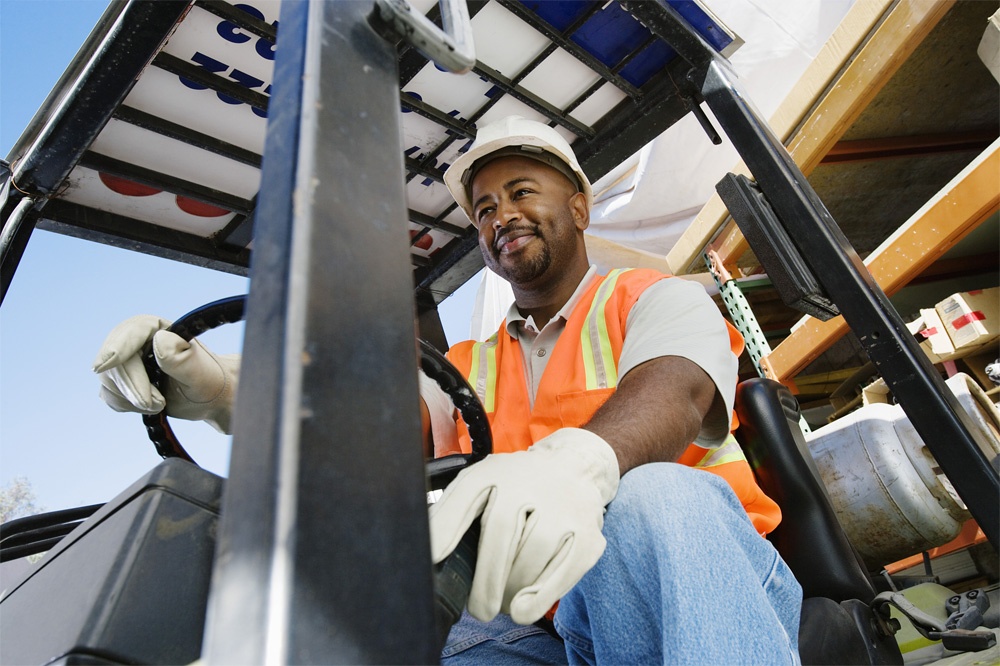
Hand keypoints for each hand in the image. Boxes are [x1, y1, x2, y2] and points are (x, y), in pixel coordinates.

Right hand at [92, 315, 239, 433]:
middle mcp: (138, 341)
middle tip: (158, 403)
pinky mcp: (121, 381)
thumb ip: (179, 358)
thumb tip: (158, 339)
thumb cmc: (209, 380)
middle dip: (133, 386)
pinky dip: (127, 404)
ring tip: (161, 403)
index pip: (132, 332)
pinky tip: (150, 404)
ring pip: (109, 380)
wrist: (209, 396)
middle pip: (116, 361)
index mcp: (159, 329)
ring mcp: (127, 361)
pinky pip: (110, 394)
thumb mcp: (199, 372)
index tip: (104, 366)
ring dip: (132, 398)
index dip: (116, 347)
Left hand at [429, 428, 618, 623]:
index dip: (447, 526)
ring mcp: (562, 509)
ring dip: (510, 590)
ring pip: (531, 557)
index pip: (466, 496)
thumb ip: (452, 513)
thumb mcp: (480, 485)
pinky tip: (523, 609)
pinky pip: (563, 572)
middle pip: (501, 534)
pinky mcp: (587, 535)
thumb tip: (427, 551)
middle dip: (485, 580)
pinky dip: (541, 597)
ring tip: (502, 603)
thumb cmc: (517, 487)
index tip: (433, 556)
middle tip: (479, 609)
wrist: (574, 470)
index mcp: (495, 472)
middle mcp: (530, 483)